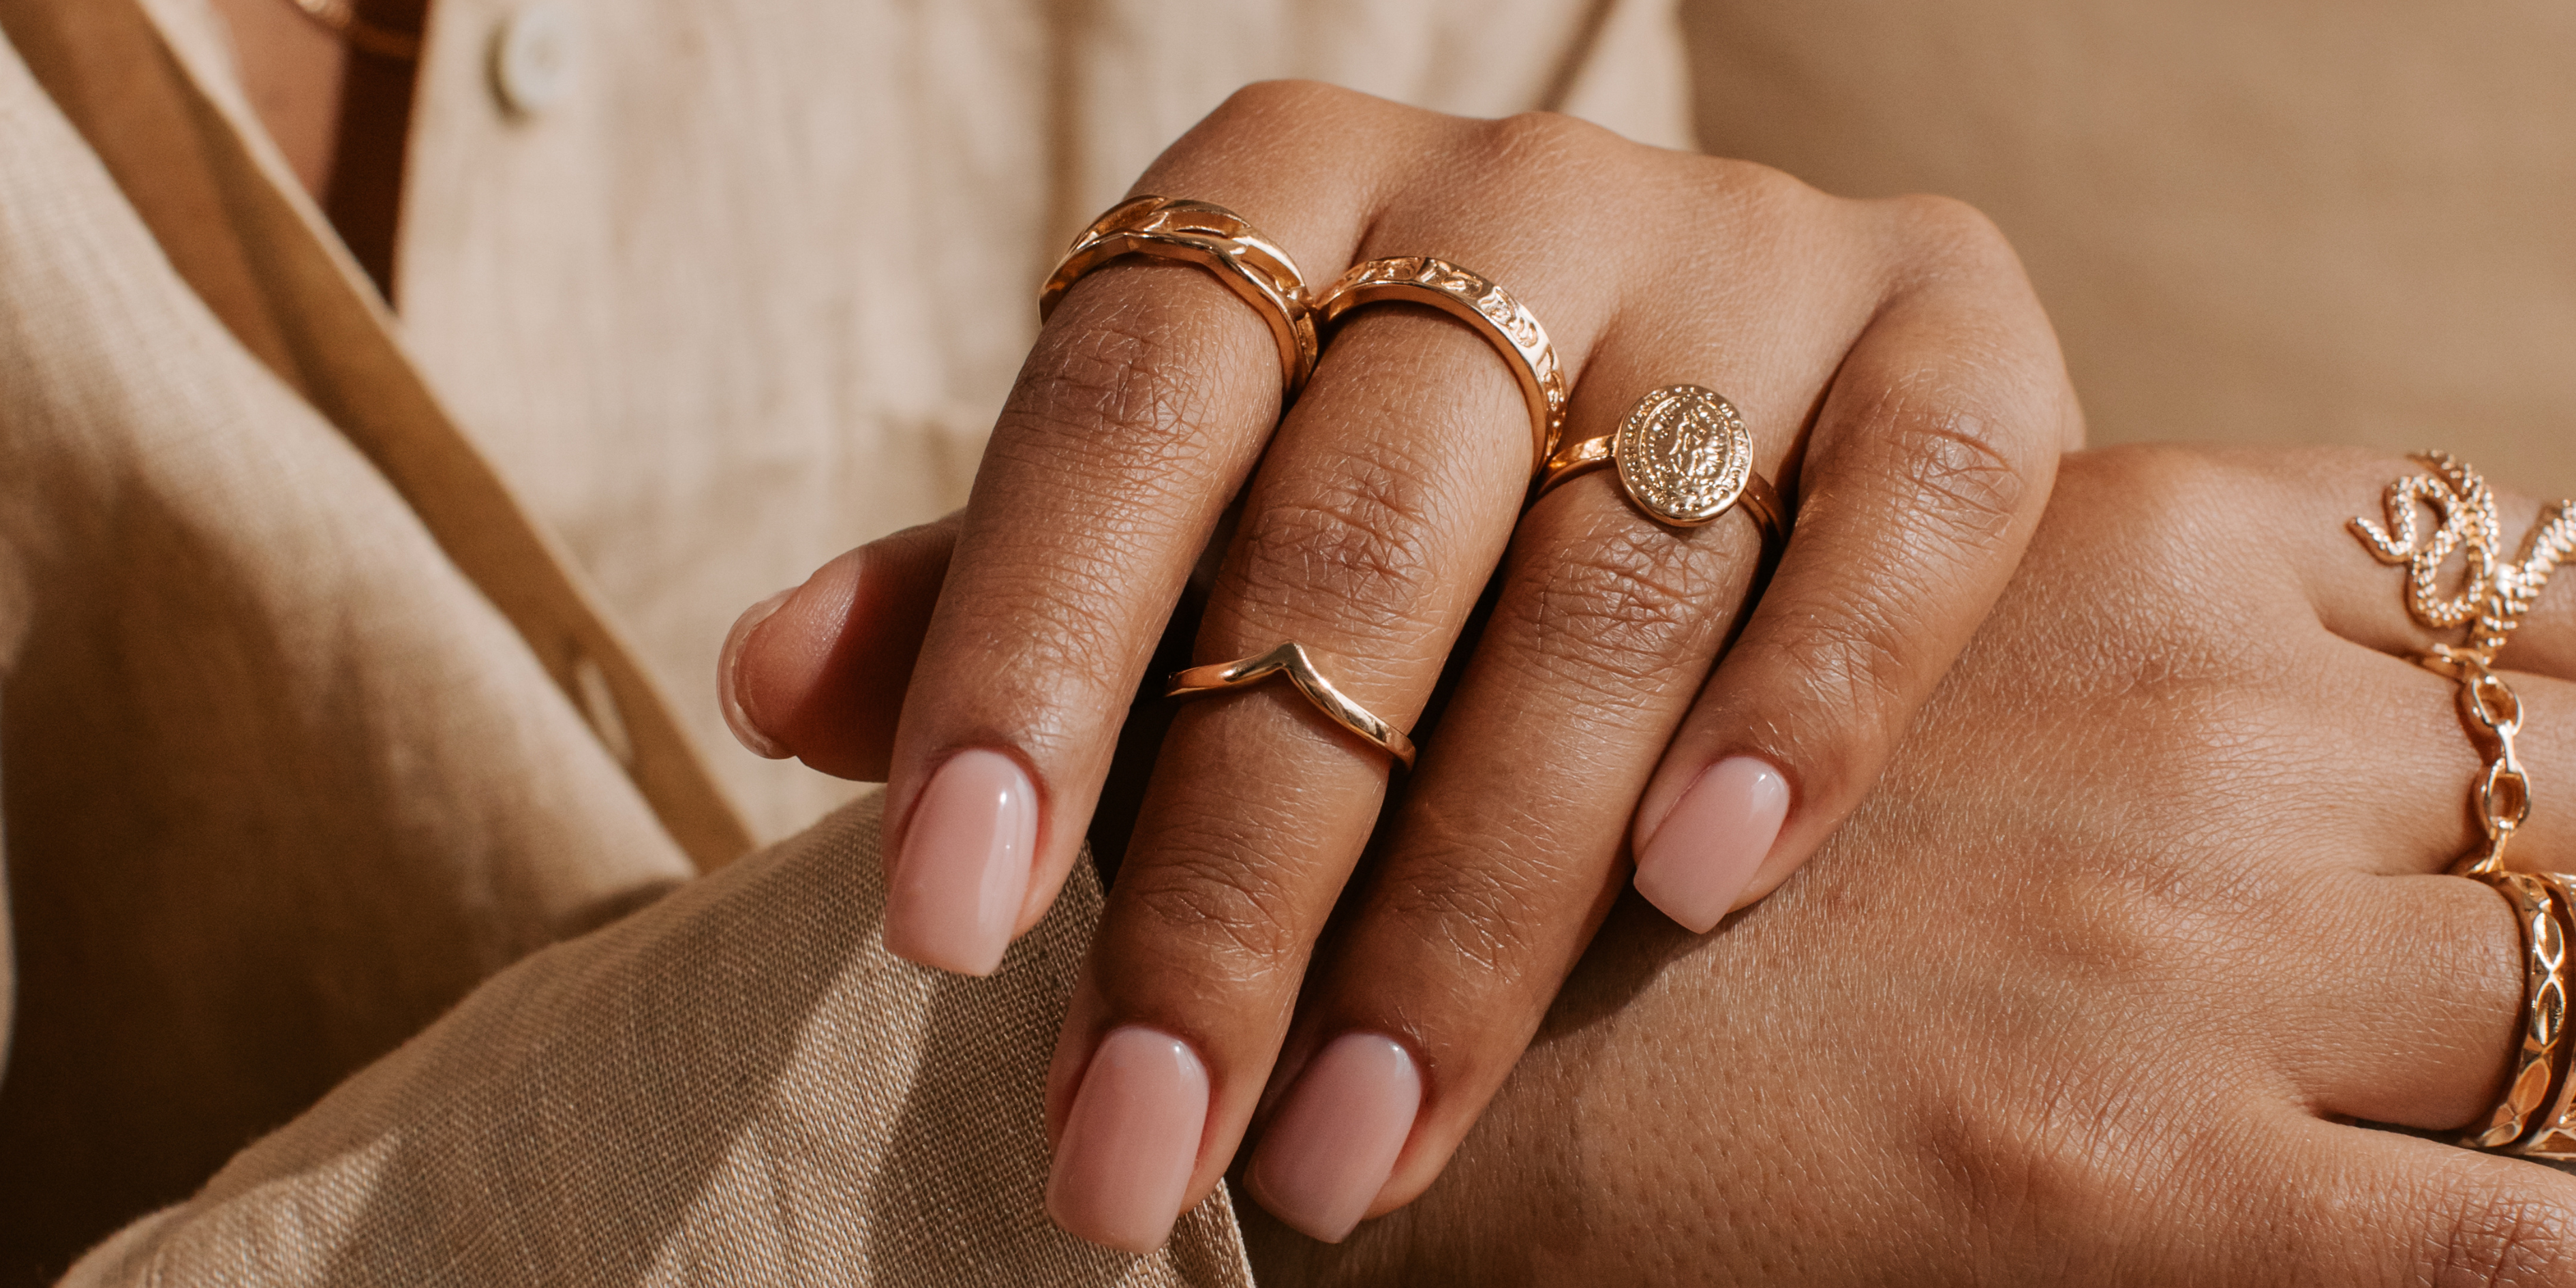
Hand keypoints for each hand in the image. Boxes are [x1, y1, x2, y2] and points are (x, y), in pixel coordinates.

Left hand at [722, 80, 2077, 1248]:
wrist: (1713, 368)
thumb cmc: (1384, 475)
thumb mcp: (1184, 510)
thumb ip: (1008, 586)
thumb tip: (769, 682)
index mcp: (1280, 197)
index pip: (1121, 417)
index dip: (1025, 664)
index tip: (943, 923)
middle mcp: (1512, 194)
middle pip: (1353, 538)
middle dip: (1236, 875)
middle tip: (1143, 1139)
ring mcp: (1748, 251)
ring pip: (1609, 574)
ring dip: (1477, 888)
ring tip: (1359, 1133)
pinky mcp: (1949, 336)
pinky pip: (1905, 509)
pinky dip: (1804, 697)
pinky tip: (1701, 885)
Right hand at [1248, 445, 2575, 1283]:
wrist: (1386, 1037)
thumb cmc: (1608, 827)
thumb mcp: (1855, 621)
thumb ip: (2074, 613)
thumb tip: (2309, 695)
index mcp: (2122, 542)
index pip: (2517, 578)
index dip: (2561, 688)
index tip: (2532, 765)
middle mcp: (2198, 722)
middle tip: (2485, 946)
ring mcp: (2198, 959)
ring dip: (2568, 1035)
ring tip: (2478, 1082)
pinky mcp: (2169, 1194)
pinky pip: (2536, 1232)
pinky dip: (2553, 1225)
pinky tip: (2498, 1225)